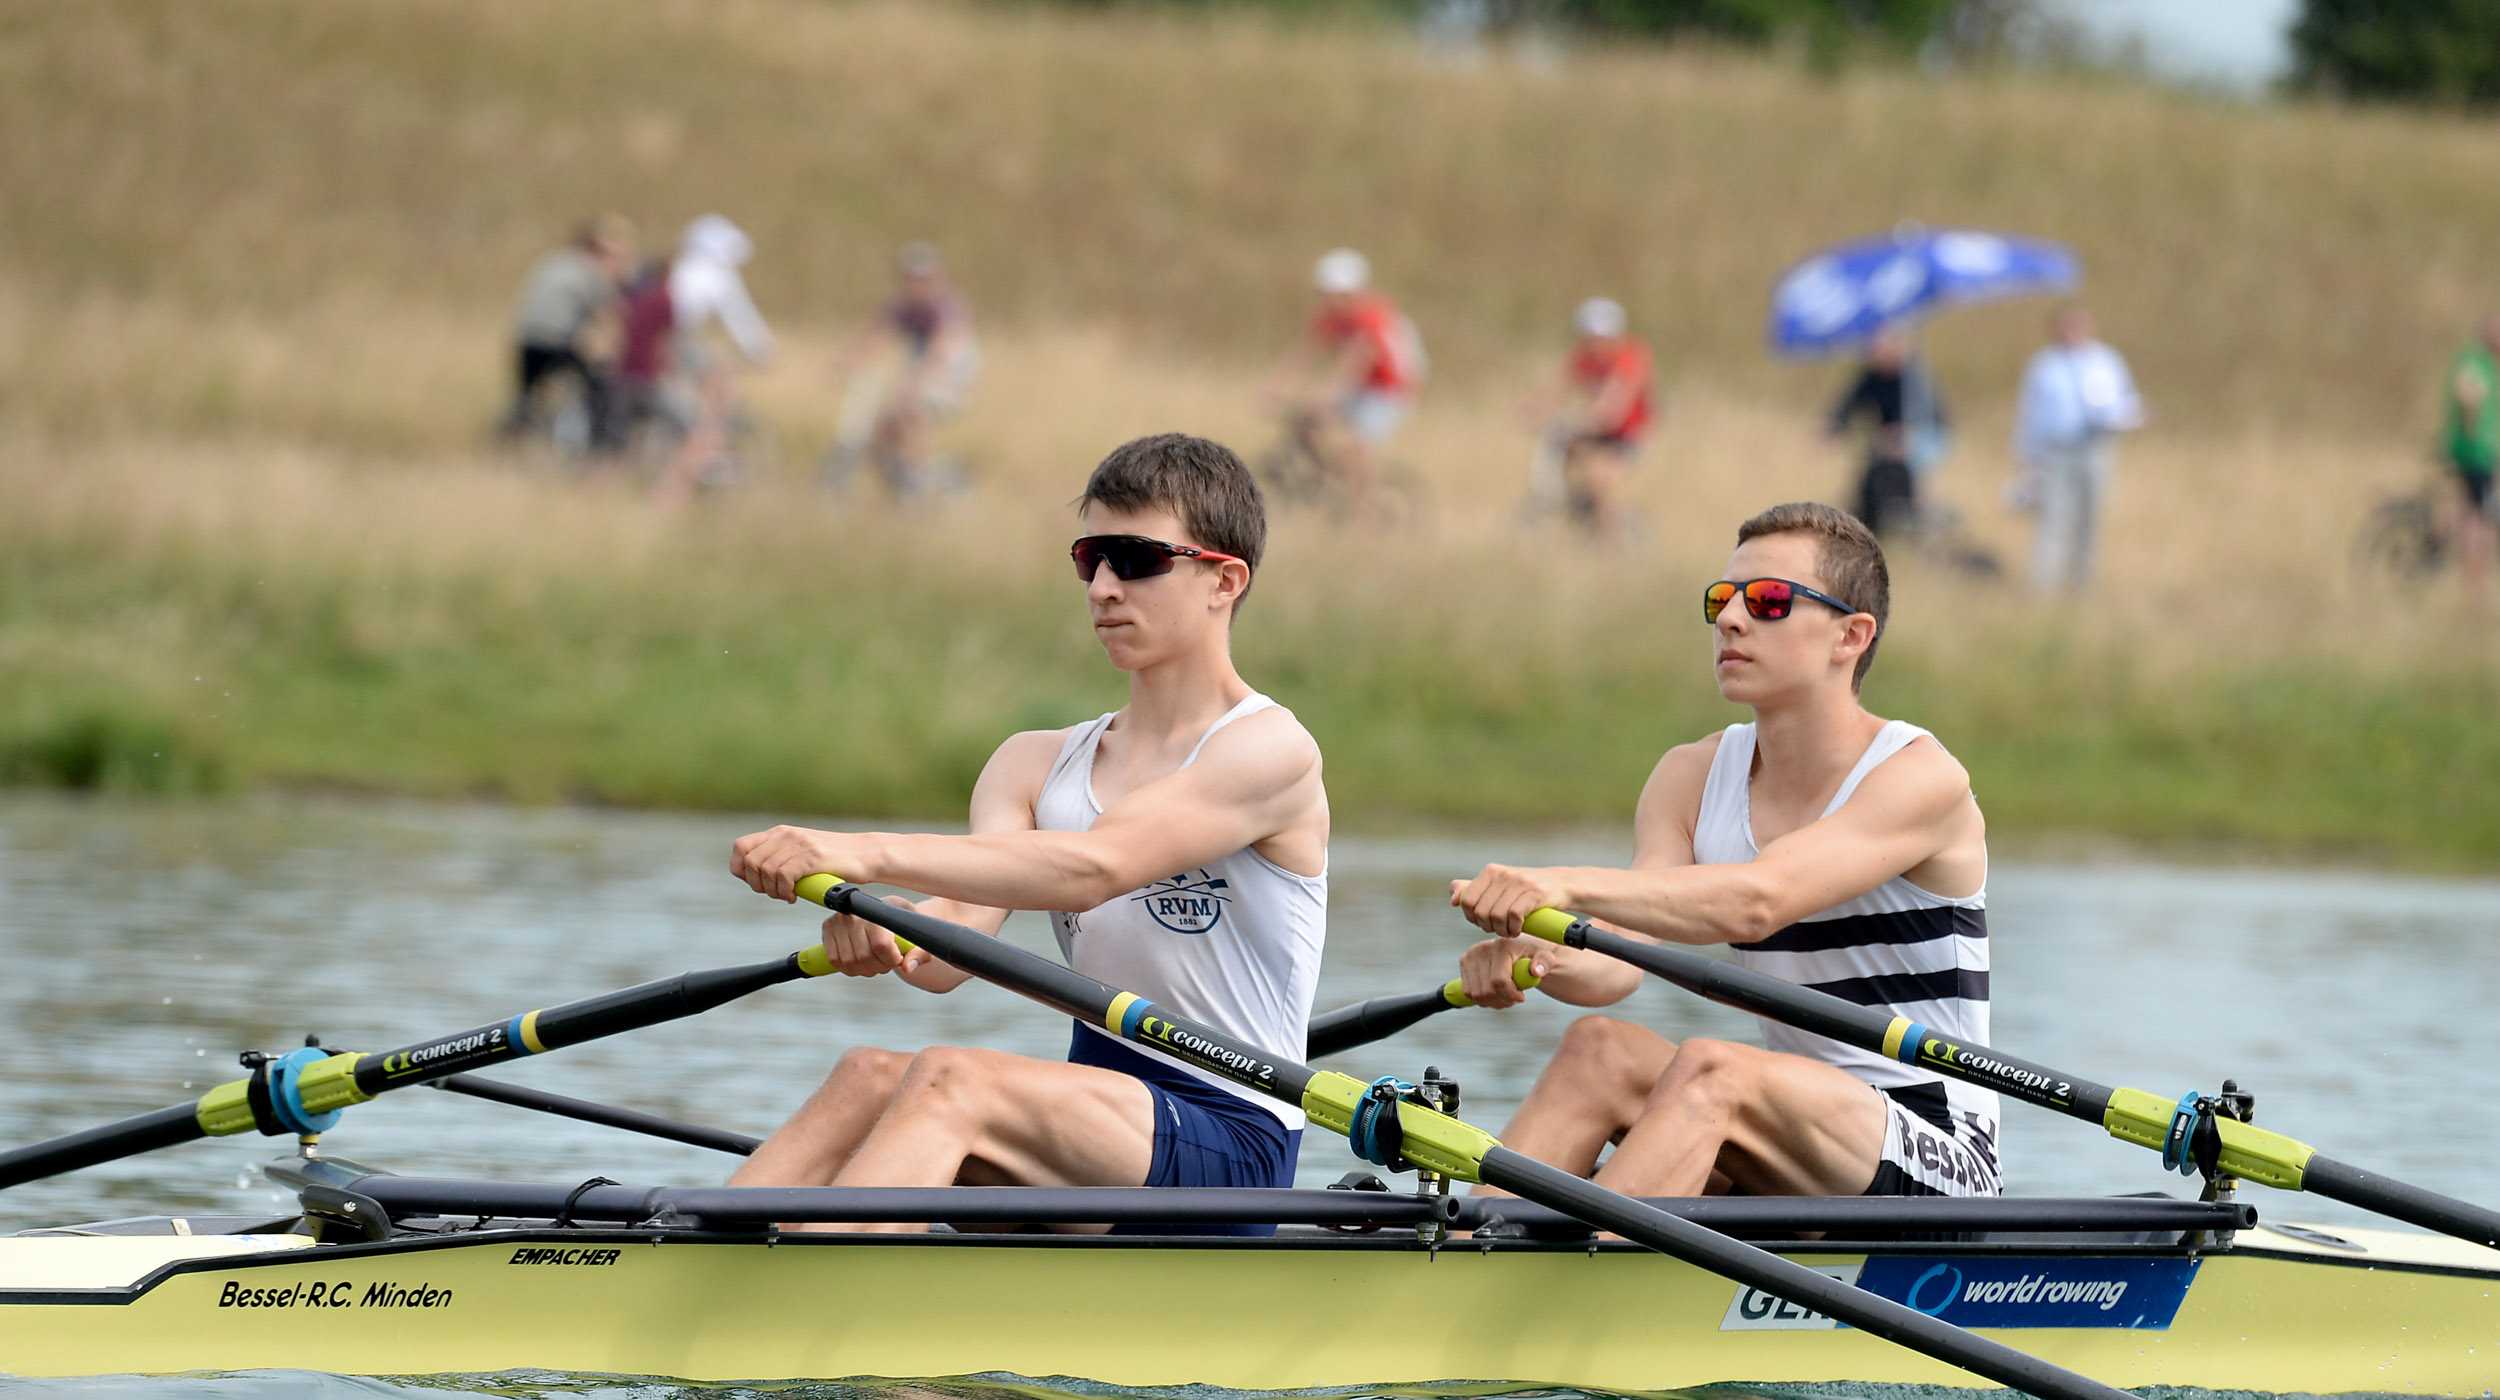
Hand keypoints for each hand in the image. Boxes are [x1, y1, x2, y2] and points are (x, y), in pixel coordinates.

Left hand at [730, 825, 880, 901]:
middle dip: (758, 885)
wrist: (866, 855)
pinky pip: (783, 875)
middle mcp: (786, 835)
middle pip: (750, 863)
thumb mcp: (801, 853)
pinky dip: (784, 891)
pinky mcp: (812, 856)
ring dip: (773, 891)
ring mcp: (799, 844)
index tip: (758, 883)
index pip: (740, 847)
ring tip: (787, 896)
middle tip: (776, 893)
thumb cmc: (834, 860)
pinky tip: (794, 896)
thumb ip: (780, 859)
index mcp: (780, 833)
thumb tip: (756, 878)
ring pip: (765, 870)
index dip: (741, 870)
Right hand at [820, 897, 929, 978]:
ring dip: (864, 970)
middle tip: (886, 963)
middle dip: (879, 967)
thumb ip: (919, 953)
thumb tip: (907, 968)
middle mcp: (856, 913)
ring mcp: (839, 919)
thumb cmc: (904, 922)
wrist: (890, 909)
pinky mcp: (828, 927)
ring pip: (849, 961)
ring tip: (875, 963)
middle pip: (864, 956)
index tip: (897, 959)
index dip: (891, 960)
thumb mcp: (918, 935)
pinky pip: (834, 959)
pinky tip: (859, 964)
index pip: (881, 945)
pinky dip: (848, 968)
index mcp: (880, 909)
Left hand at [1449, 863, 1572, 936]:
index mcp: (1490, 871)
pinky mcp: (1534, 892)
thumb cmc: (1527, 890)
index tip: (1486, 923)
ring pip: (1496, 916)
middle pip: (1480, 911)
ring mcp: (1518, 882)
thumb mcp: (1499, 887)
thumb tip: (1453, 900)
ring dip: (1502, 931)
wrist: (1562, 884)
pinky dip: (1514, 928)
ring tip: (1510, 931)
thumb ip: (1474, 891)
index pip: (1467, 901)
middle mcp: (1502, 874)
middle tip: (1500, 929)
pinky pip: (1514, 916)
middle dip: (1488, 926)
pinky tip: (1519, 929)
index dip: (1473, 918)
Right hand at [1457, 935, 1547, 1008]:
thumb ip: (1544, 962)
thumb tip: (1535, 971)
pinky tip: (1496, 994)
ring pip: (1477, 995)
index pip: (1499, 981)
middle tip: (1515, 999)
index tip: (1522, 997)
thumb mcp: (1545, 956)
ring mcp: (1470, 956)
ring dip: (1494, 1002)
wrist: (1519, 948)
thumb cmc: (1533, 954)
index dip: (1510, 995)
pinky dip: (1483, 999)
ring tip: (1507, 996)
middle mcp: (1481, 949)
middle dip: (1503, 1000)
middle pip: (1487, 991)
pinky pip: (1469, 992)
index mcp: (1501, 947)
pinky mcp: (1464, 963)